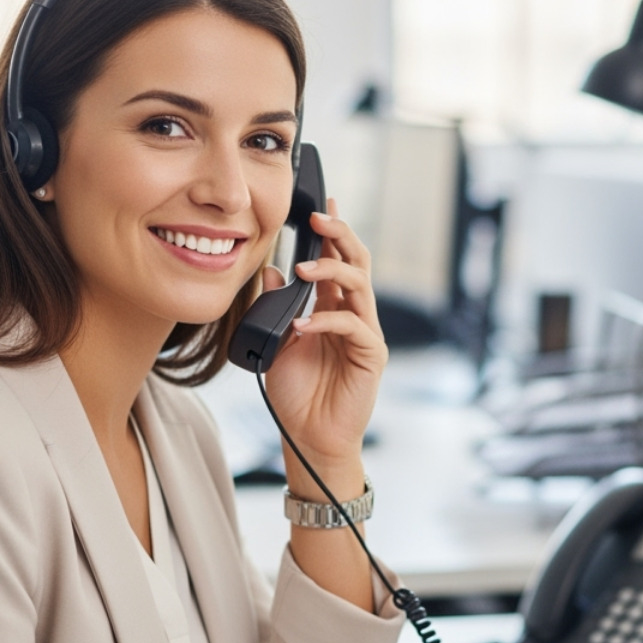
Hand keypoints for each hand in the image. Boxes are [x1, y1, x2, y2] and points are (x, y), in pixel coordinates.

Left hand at [261, 201, 386, 490]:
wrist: (308, 436)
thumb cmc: (296, 393)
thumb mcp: (276, 342)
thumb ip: (276, 307)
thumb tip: (271, 271)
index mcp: (332, 307)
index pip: (337, 260)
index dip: (331, 232)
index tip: (319, 206)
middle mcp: (353, 314)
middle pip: (357, 262)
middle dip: (339, 235)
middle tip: (319, 218)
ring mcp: (364, 333)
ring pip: (359, 285)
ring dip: (332, 271)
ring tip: (304, 269)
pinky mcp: (371, 355)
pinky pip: (352, 326)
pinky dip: (325, 321)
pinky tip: (301, 326)